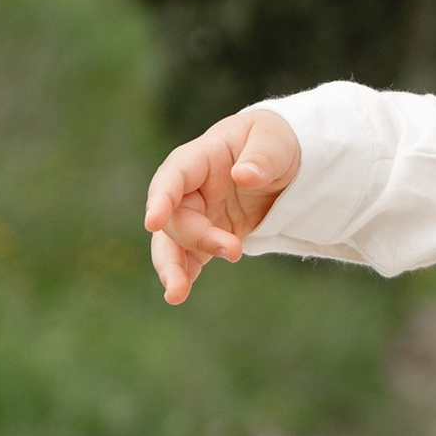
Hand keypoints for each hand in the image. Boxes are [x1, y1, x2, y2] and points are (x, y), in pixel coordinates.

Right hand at [144, 104, 301, 302]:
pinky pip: (190, 257)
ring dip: (173, 267)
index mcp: (200, 158)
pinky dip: (185, 274)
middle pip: (176, 217)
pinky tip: (179, 294)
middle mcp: (191, 189)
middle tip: (234, 252)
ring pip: (172, 243)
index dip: (162, 199)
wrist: (283, 160)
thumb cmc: (273, 141)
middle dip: (195, 239)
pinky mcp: (208, 235)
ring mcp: (197, 214)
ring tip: (176, 295)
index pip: (173, 177)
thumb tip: (243, 175)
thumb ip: (262, 157)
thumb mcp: (275, 140)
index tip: (153, 222)